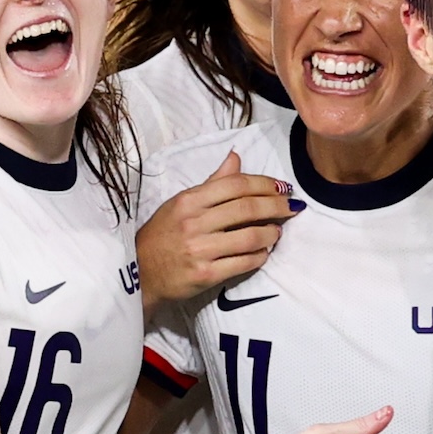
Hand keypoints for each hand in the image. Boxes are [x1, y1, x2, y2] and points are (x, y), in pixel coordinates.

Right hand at [137, 152, 295, 308]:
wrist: (140, 274)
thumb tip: (235, 158)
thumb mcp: (180, 203)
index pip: (236, 185)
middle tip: (292, 206)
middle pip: (247, 208)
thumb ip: (212, 183)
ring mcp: (200, 250)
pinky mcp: (205, 275)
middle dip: (277, 206)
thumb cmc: (162, 235)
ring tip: (277, 231)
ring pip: (249, 237)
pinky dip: (260, 256)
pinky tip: (264, 252)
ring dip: (271, 233)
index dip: (265, 184)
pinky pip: (243, 263)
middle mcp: (194, 223)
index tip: (282, 187)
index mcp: (189, 200)